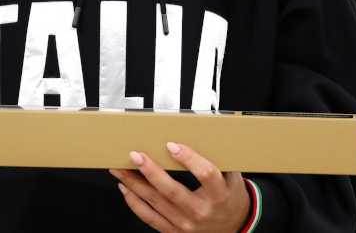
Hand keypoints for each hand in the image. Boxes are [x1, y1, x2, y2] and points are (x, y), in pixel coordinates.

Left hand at [110, 142, 250, 232]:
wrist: (234, 225)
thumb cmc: (229, 197)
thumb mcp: (231, 175)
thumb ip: (216, 158)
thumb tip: (195, 133)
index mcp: (219, 195)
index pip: (205, 174)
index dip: (188, 158)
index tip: (172, 145)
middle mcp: (202, 211)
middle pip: (172, 190)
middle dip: (150, 171)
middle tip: (136, 155)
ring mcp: (187, 224)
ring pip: (156, 203)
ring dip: (134, 184)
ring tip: (121, 169)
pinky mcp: (176, 232)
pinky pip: (150, 218)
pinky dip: (134, 203)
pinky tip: (126, 189)